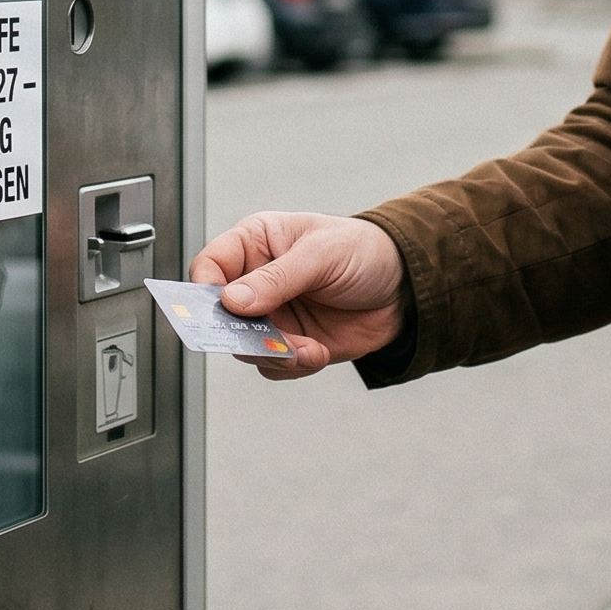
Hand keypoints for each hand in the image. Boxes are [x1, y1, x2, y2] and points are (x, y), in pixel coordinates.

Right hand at [190, 212, 405, 379]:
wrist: (406, 288)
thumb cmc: (364, 251)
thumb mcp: (322, 253)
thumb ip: (277, 277)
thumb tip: (232, 300)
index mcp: (256, 244)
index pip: (210, 265)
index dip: (204, 288)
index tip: (219, 308)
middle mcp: (257, 281)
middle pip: (221, 314)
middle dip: (244, 332)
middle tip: (268, 338)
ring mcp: (273, 315)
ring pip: (245, 346)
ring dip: (272, 352)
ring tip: (305, 349)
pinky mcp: (291, 344)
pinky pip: (272, 365)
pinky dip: (291, 365)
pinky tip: (317, 351)